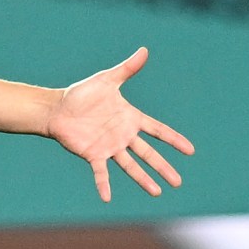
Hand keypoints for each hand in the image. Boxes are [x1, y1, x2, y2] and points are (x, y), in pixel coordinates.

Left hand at [48, 48, 193, 201]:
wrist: (58, 108)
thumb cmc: (82, 94)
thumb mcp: (107, 79)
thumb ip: (127, 69)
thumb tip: (144, 50)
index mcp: (130, 119)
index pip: (157, 131)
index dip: (173, 140)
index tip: (190, 151)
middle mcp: (123, 136)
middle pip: (148, 154)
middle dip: (163, 168)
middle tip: (178, 182)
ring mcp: (109, 147)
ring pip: (130, 166)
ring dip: (143, 179)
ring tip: (156, 192)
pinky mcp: (93, 155)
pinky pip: (101, 172)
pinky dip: (103, 184)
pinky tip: (107, 198)